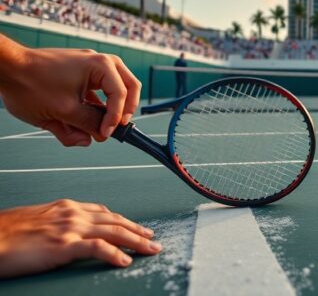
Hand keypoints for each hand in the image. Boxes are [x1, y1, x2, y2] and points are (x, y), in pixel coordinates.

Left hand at [0, 46, 140, 145]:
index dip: (115, 118)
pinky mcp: (77, 70)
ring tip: (101, 125)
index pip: (120, 95)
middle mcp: (99, 61)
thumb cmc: (31, 84)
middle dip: (124, 109)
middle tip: (117, 127)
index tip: (105, 135)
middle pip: (128, 86)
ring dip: (110, 107)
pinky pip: (96, 88)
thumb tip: (98, 136)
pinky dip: (95, 104)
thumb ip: (86, 125)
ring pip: (114, 86)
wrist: (5, 68)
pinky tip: (84, 119)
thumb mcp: (62, 112)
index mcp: (100, 66)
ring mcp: (88, 64)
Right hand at [0, 199, 160, 277]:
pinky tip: (125, 260)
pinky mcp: (63, 245)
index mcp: (66, 207)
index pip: (104, 212)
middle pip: (114, 221)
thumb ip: (58, 223)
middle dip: (137, 230)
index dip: (123, 221)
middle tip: (153, 239)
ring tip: (150, 250)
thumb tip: (69, 232)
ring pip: (113, 232)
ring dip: (136, 241)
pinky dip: (115, 254)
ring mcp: (69, 228)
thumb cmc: (6, 232)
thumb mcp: (38, 220)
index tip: (137, 228)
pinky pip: (97, 248)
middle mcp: (72, 214)